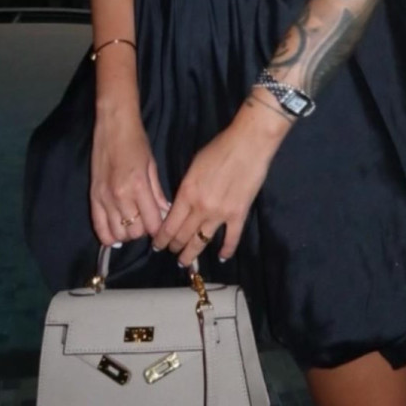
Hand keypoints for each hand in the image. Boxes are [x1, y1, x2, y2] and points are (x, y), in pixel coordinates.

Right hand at [90, 106, 170, 247]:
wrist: (113, 125)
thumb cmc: (136, 141)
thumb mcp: (152, 166)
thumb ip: (157, 193)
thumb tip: (166, 212)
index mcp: (138, 186)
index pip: (151, 223)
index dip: (159, 228)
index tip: (161, 223)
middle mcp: (120, 196)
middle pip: (134, 232)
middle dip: (143, 230)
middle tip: (146, 220)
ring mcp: (104, 198)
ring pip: (117, 234)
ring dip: (127, 232)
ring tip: (132, 223)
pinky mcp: (93, 197)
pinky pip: (99, 227)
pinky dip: (109, 235)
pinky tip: (117, 231)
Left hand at [151, 116, 279, 267]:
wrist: (248, 144)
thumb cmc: (219, 148)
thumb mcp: (194, 166)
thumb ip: (186, 188)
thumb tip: (182, 203)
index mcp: (187, 193)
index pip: (169, 224)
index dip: (161, 239)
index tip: (157, 246)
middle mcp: (200, 208)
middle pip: (183, 236)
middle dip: (174, 247)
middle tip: (171, 252)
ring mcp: (220, 214)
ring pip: (201, 242)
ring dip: (192, 254)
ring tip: (186, 261)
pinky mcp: (239, 214)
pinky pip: (231, 238)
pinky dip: (226, 250)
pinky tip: (221, 257)